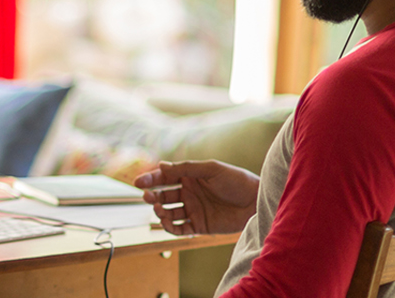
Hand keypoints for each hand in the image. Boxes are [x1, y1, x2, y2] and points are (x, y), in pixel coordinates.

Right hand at [134, 160, 259, 235]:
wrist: (256, 202)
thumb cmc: (237, 181)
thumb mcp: (211, 169)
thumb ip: (186, 168)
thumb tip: (161, 166)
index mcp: (190, 176)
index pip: (165, 178)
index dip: (150, 179)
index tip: (138, 182)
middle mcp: (189, 193)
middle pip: (163, 195)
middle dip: (153, 196)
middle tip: (148, 197)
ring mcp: (193, 210)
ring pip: (169, 213)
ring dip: (160, 212)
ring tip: (159, 209)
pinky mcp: (199, 226)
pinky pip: (180, 229)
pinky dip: (170, 228)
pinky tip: (167, 223)